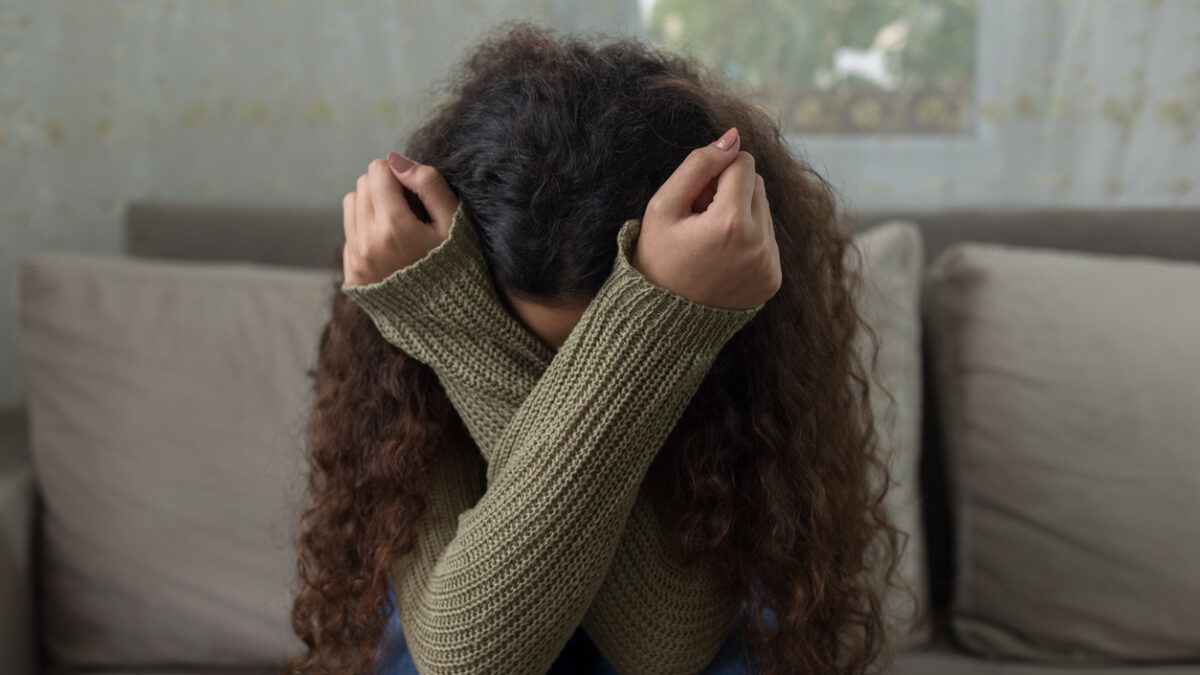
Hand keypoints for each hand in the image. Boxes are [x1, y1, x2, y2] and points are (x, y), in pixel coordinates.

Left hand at [342, 152, 459, 285]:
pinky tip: (391, 246)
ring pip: (351, 204)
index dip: (399, 174)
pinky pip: (349, 232)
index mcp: (394, 227)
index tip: (416, 194)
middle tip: (411, 210)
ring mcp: (357, 260)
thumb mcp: (454, 222)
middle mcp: (368, 243)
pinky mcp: (352, 273)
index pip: (377, 170)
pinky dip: (367, 230)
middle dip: (384, 187)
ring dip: (372, 205)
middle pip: (362, 185)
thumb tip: (395, 159)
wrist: (448, 317)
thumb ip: (428, 184)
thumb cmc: (456, 265)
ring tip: (399, 226)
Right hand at [633, 127, 781, 309]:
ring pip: (764, 211)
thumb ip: (698, 164)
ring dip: (740, 215)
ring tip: (709, 241)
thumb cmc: (656, 257)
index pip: (743, 163)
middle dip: (730, 192)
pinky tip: (721, 258)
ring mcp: (769, 265)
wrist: (660, 320)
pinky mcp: (773, 280)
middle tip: (699, 220)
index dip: (715, 174)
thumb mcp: (664, 206)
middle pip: (757, 185)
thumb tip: (734, 136)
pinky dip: (748, 241)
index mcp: (732, 223)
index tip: (695, 199)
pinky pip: (768, 240)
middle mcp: (759, 245)